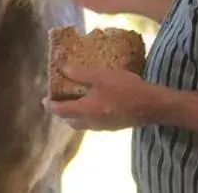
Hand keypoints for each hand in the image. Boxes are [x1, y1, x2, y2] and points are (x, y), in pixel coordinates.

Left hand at [43, 65, 163, 130]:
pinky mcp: (114, 126)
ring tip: (76, 100)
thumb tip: (63, 69)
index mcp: (85, 110)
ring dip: (75, 114)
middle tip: (59, 99)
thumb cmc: (125, 88)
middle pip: (70, 121)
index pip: (61, 111)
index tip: (45, 99)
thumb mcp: (101, 76)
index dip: (50, 105)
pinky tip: (95, 103)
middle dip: (62, 112)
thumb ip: (80, 73)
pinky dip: (88, 115)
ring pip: (82, 124)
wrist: (152, 106)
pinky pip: (94, 123)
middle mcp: (92, 122)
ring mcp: (103, 127)